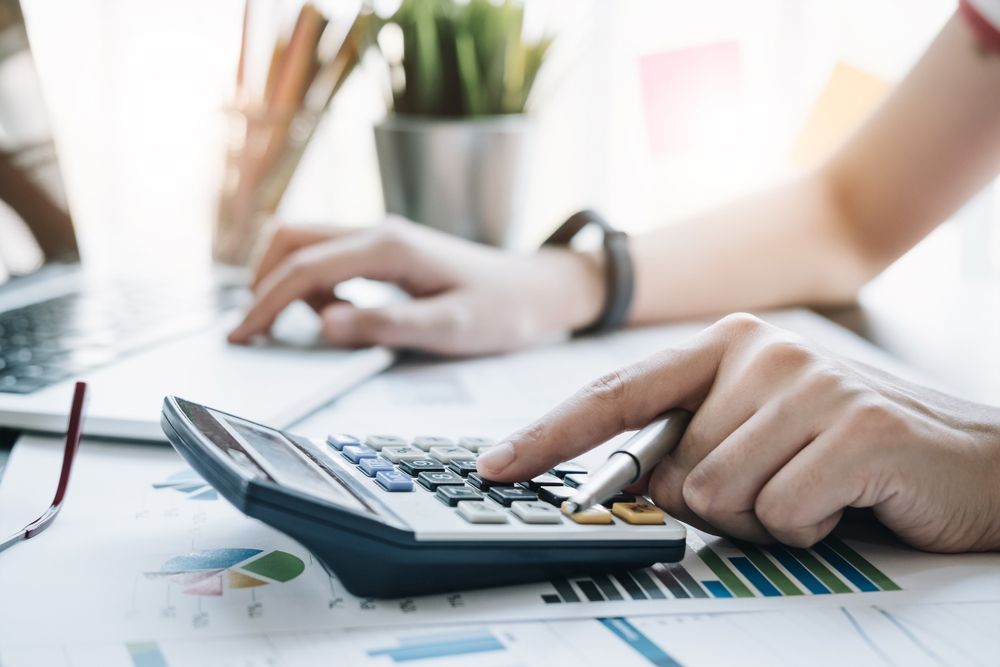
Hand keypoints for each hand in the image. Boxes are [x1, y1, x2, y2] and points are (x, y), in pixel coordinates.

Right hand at [228, 217, 604, 354]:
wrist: (535, 290)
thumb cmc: (500, 311)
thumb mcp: (448, 329)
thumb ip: (384, 326)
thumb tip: (321, 327)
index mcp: (388, 247)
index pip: (305, 269)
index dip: (266, 304)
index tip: (241, 338)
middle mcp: (378, 231)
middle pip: (292, 238)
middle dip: (262, 283)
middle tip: (252, 333)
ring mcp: (380, 237)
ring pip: (306, 243)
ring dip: (285, 280)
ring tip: (293, 330)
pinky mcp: (385, 250)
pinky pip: (329, 257)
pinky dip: (312, 284)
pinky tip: (332, 317)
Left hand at [478, 314, 999, 551]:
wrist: (978, 458)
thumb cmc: (853, 450)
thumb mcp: (761, 434)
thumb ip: (692, 447)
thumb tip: (634, 484)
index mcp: (728, 344)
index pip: (617, 393)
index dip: (549, 434)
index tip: (496, 467)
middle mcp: (762, 350)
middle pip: (670, 470)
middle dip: (716, 503)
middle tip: (783, 486)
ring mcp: (809, 382)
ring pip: (716, 497)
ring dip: (765, 518)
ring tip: (818, 488)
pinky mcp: (855, 425)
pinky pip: (779, 514)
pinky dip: (810, 528)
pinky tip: (849, 497)